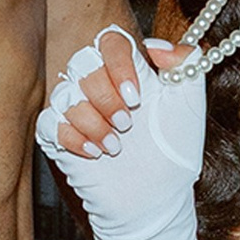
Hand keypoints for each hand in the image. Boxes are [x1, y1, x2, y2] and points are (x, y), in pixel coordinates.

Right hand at [42, 29, 201, 179]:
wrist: (157, 198)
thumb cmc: (174, 153)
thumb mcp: (190, 104)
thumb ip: (186, 64)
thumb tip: (157, 44)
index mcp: (129, 73)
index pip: (110, 42)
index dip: (117, 63)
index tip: (135, 95)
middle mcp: (101, 87)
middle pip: (83, 64)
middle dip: (105, 97)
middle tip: (127, 125)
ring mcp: (80, 112)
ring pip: (65, 94)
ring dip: (93, 122)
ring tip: (116, 146)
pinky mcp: (62, 138)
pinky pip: (48, 122)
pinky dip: (72, 136)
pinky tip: (94, 152)